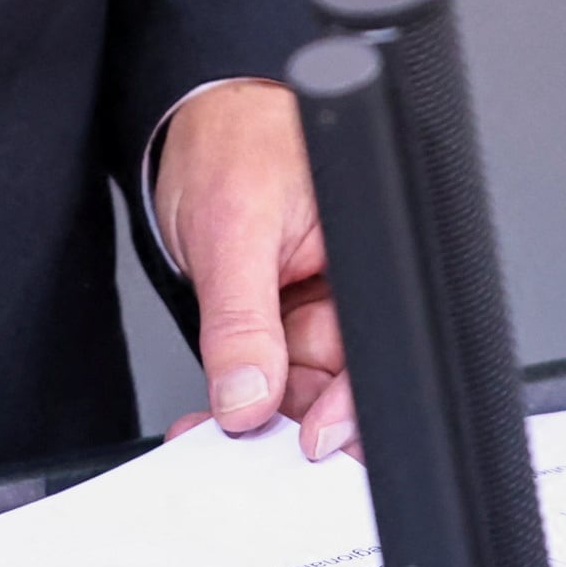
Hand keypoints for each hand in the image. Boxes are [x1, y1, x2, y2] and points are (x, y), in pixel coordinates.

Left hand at [156, 77, 350, 457]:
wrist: (191, 121)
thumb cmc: (235, 142)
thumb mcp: (233, 230)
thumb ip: (240, 319)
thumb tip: (245, 397)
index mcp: (367, 257)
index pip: (375, 351)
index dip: (349, 404)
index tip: (311, 442)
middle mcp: (347, 291)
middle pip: (339, 384)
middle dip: (293, 424)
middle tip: (245, 445)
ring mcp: (309, 310)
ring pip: (296, 391)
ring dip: (256, 419)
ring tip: (213, 431)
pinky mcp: (274, 321)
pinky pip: (263, 377)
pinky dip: (236, 399)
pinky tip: (213, 410)